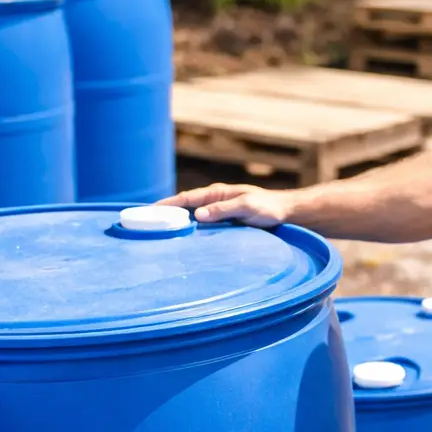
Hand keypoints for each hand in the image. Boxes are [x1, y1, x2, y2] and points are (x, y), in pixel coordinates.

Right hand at [156, 183, 293, 226]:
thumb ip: (223, 210)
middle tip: (147, 222)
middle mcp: (214, 200)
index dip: (168, 204)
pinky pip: (202, 225)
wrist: (284, 211)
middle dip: (167, 212)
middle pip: (185, 206)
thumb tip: (197, 215)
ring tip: (158, 231)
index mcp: (217, 193)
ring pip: (191, 216)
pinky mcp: (223, 222)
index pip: (187, 198)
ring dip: (177, 221)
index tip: (150, 209)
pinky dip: (190, 229)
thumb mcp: (246, 207)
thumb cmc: (267, 208)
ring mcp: (217, 211)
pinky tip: (183, 238)